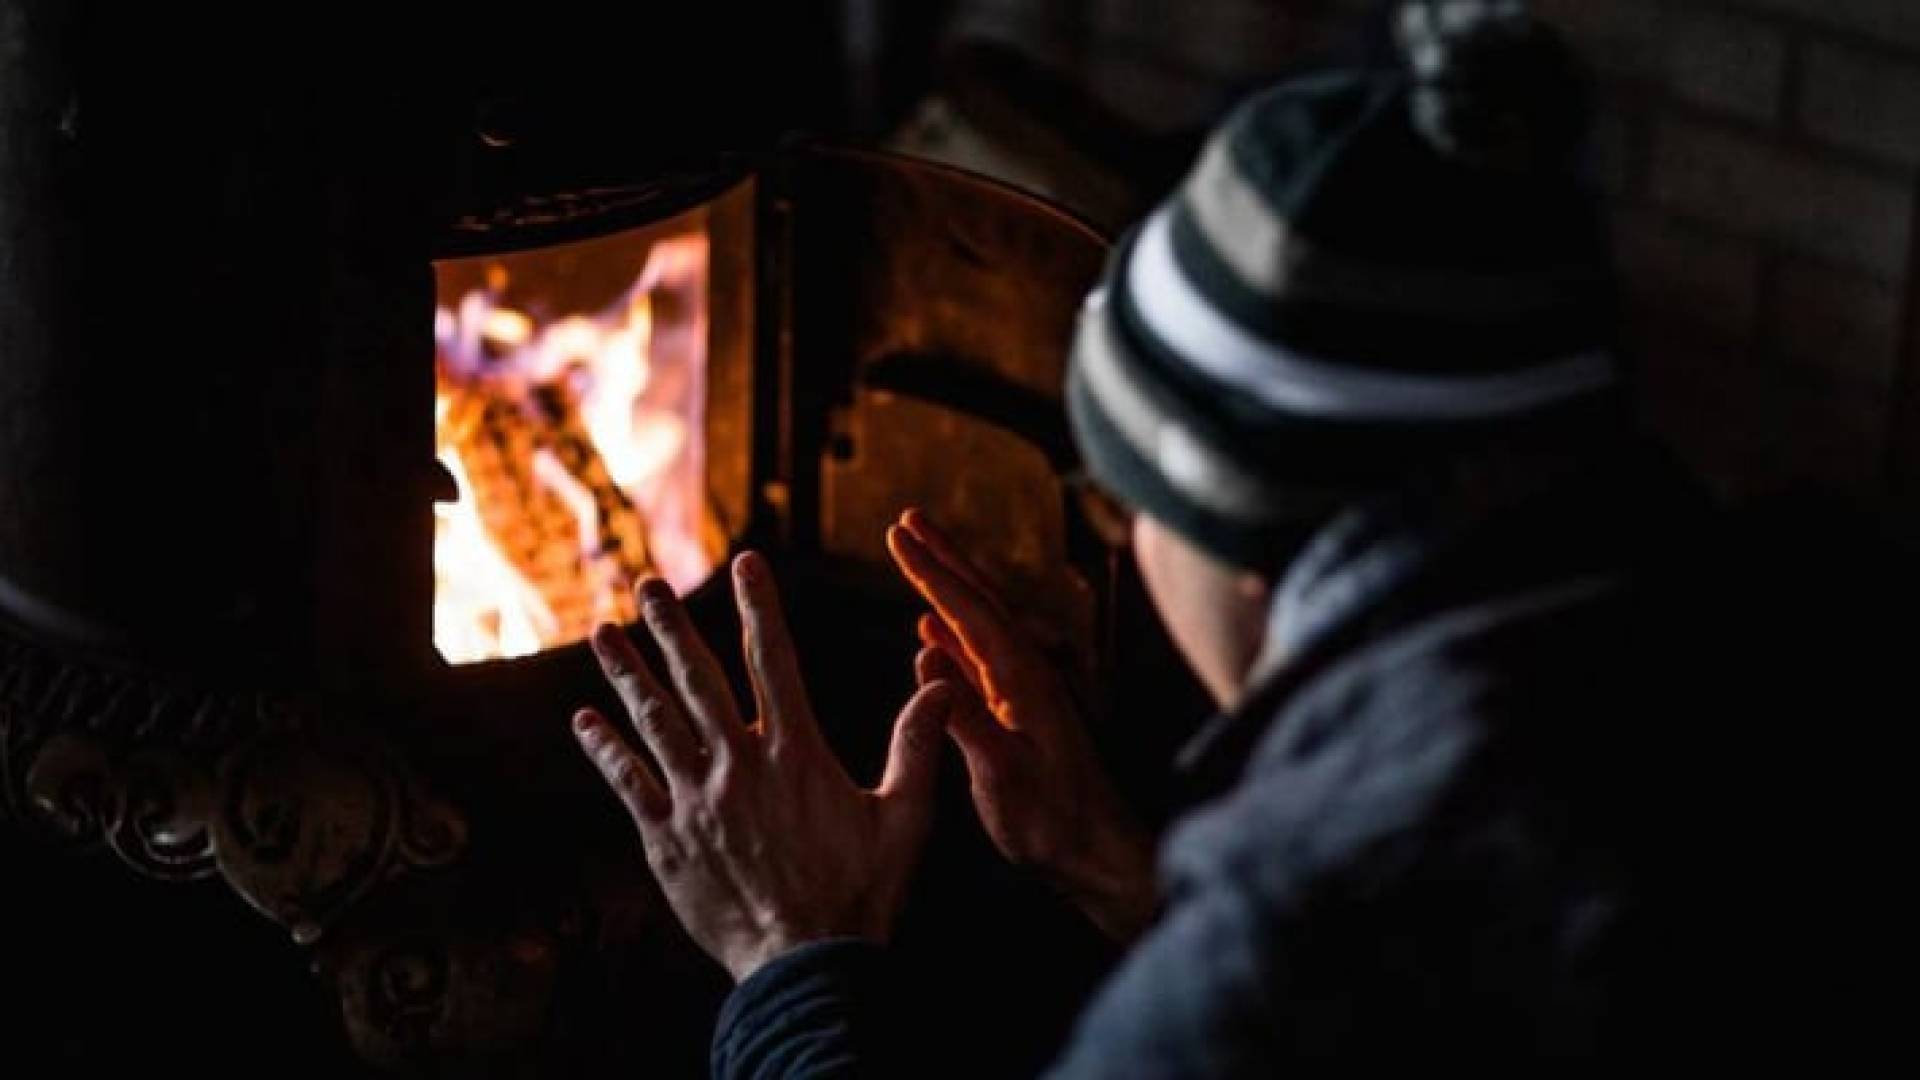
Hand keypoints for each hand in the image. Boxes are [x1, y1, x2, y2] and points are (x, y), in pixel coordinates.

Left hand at [572, 552, 956, 982]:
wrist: (807, 965)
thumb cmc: (863, 893)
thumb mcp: (905, 816)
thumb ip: (917, 746)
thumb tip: (941, 685)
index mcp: (795, 753)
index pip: (772, 660)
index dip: (759, 607)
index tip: (746, 563)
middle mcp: (738, 765)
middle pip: (697, 680)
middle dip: (671, 628)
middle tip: (647, 585)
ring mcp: (697, 801)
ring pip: (653, 723)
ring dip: (626, 676)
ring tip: (601, 635)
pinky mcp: (667, 840)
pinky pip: (628, 784)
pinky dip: (605, 750)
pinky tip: (585, 722)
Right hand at [886, 510, 1156, 941]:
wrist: (1096, 852)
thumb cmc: (1053, 823)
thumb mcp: (1003, 775)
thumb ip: (965, 718)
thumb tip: (925, 657)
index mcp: (1023, 679)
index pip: (969, 612)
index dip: (931, 572)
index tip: (897, 535)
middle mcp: (1027, 673)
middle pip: (980, 601)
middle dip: (943, 558)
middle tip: (907, 518)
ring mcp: (1024, 692)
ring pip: (978, 625)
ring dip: (946, 590)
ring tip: (916, 558)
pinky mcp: (1019, 714)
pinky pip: (978, 661)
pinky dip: (952, 636)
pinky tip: (930, 633)